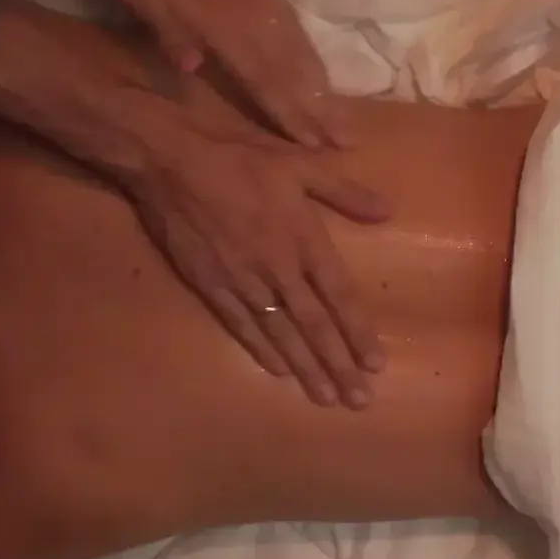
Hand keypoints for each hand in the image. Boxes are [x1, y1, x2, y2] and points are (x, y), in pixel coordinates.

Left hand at [97, 0, 352, 149]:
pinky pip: (295, 30)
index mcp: (223, 21)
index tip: (315, 144)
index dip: (288, 112)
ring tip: (342, 117)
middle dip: (320, 108)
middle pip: (293, 70)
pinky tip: (317, 73)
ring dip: (322, 87)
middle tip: (346, 141)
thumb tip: (191, 68)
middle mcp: (254, 14)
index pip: (263, 77)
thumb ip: (169, 30)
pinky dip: (310, 58)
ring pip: (300, 51)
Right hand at [125, 107, 392, 408]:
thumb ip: (345, 192)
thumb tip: (387, 212)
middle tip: (359, 400)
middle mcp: (279, 269)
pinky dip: (261, 350)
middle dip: (338, 365)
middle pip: (314, 326)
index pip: (340, 296)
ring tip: (326, 398)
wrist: (172, 160)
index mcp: (305, 241)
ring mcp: (243, 281)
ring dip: (305, 368)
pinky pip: (241, 325)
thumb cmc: (242, 158)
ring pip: (281, 333)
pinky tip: (278, 372)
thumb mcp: (302, 164)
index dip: (358, 332)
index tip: (376, 364)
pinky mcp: (210, 285)